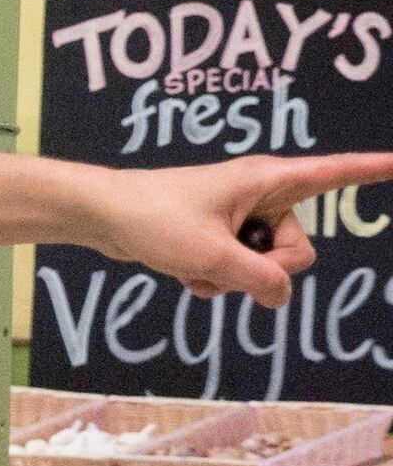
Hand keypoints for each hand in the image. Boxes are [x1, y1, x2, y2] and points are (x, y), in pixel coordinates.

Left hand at [83, 152, 392, 303]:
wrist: (101, 215)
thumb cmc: (153, 220)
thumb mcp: (212, 257)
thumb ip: (260, 280)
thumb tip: (281, 296)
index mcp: (269, 180)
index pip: (335, 173)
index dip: (373, 169)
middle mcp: (262, 195)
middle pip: (297, 251)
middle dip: (265, 269)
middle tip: (221, 259)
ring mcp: (241, 218)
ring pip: (265, 268)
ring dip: (231, 278)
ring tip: (193, 263)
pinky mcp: (222, 237)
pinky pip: (238, 271)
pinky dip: (214, 279)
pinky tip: (184, 271)